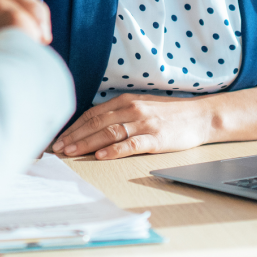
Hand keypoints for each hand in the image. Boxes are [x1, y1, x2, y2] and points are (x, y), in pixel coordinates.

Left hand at [50, 93, 218, 159]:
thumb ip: (118, 112)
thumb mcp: (140, 106)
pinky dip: (115, 150)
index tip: (59, 138)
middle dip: (74, 137)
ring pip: (109, 133)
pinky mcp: (156, 138)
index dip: (73, 127)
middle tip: (57, 149)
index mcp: (125, 101)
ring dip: (87, 143)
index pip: (92, 114)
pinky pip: (131, 144)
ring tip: (71, 153)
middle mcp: (132, 109)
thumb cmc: (168, 114)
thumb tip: (92, 125)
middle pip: (96, 123)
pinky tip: (101, 156)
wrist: (199, 116)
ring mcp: (144, 123)